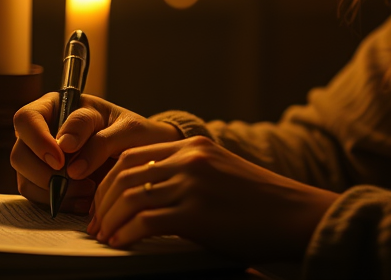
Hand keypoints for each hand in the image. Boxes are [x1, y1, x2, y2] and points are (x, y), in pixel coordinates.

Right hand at [11, 93, 181, 213]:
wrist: (144, 156)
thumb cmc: (134, 133)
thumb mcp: (127, 129)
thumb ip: (98, 139)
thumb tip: (66, 158)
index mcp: (57, 106)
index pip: (28, 119)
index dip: (39, 141)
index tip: (61, 160)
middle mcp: (43, 132)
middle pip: (19, 153)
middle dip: (43, 173)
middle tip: (73, 180)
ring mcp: (41, 160)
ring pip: (25, 179)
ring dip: (53, 191)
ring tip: (89, 191)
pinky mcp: (47, 183)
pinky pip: (39, 198)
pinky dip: (60, 203)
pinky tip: (85, 202)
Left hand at [89, 136, 338, 261]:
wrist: (295, 214)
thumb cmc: (259, 203)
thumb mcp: (220, 174)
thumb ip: (187, 176)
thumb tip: (148, 198)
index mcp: (193, 146)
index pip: (134, 154)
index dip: (109, 179)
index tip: (102, 202)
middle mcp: (190, 159)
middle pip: (124, 173)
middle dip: (102, 200)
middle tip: (95, 223)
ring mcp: (192, 184)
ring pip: (129, 197)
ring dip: (110, 219)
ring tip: (105, 236)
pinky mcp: (195, 213)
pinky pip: (145, 222)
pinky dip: (126, 235)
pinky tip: (121, 244)